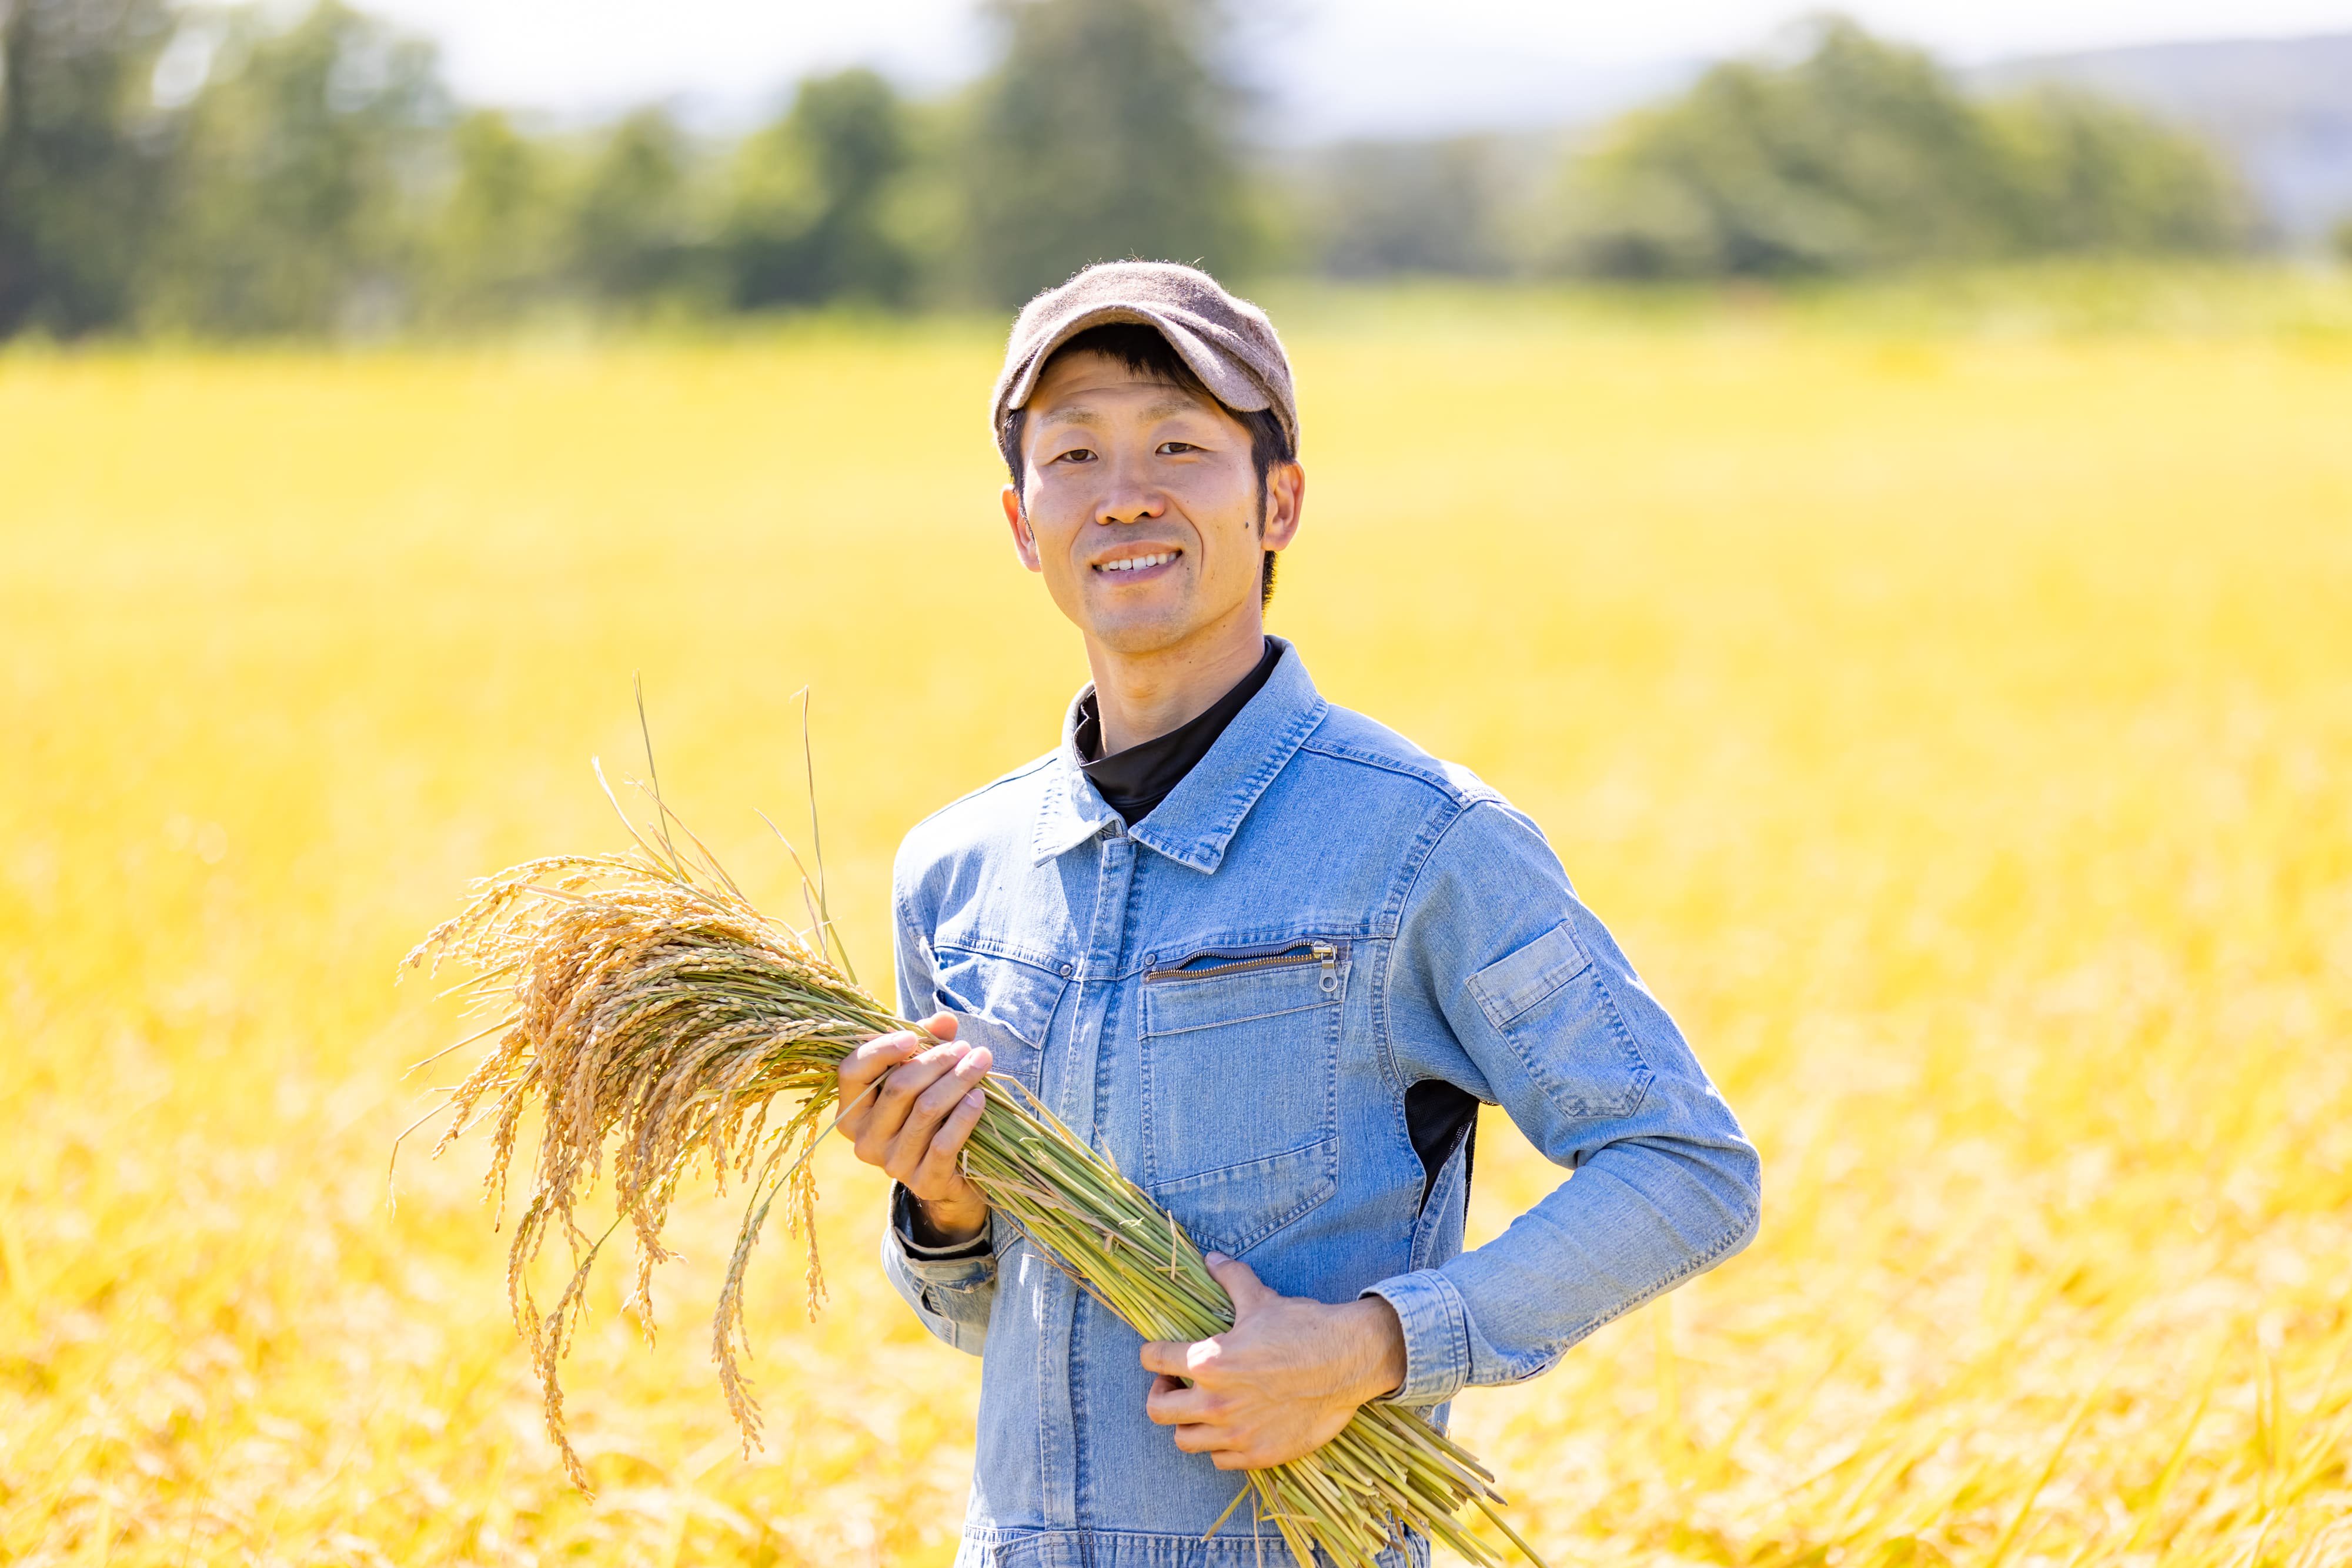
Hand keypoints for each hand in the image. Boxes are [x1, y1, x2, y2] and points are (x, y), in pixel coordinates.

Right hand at [836, 1012, 991, 1245]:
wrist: (952, 1173)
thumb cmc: (929, 1111)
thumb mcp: (923, 1074)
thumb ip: (928, 1042)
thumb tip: (944, 1019)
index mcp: (852, 1110)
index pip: (851, 1071)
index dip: (880, 1049)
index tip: (912, 1036)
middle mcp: (864, 1140)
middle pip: (898, 1087)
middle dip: (936, 1061)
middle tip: (966, 1048)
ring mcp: (892, 1164)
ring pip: (925, 1110)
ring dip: (957, 1081)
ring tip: (980, 1062)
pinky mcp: (924, 1181)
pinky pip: (944, 1143)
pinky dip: (964, 1116)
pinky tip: (980, 1096)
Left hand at [1139, 1254, 1407, 1470]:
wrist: (1348, 1361)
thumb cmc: (1303, 1328)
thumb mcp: (1261, 1299)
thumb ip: (1231, 1278)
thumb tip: (1212, 1257)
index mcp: (1209, 1362)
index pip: (1155, 1360)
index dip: (1152, 1354)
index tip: (1157, 1354)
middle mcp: (1216, 1403)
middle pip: (1157, 1410)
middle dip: (1161, 1393)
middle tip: (1176, 1384)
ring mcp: (1236, 1434)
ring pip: (1184, 1440)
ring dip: (1188, 1422)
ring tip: (1201, 1407)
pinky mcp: (1258, 1454)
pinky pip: (1218, 1459)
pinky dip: (1218, 1446)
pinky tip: (1231, 1426)